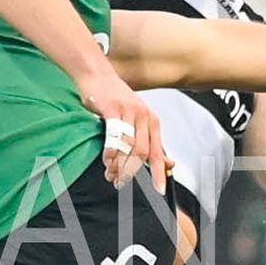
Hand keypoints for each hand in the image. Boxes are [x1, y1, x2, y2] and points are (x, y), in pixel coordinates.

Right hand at [79, 65, 166, 191]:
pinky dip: (110, 151)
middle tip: (120, 183)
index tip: (159, 190)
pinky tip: (106, 160)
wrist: (97, 74)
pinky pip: (114, 136)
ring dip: (118, 165)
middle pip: (142, 153)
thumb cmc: (115, 99)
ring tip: (110, 174)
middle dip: (131, 172)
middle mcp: (144, 116)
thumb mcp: (137, 118)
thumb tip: (168, 163)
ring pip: (128, 146)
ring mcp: (128, 111)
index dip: (159, 173)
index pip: (158, 152)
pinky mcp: (113, 108)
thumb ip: (149, 140)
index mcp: (152, 121)